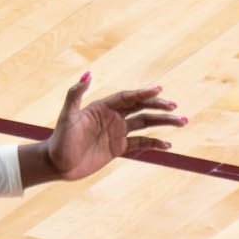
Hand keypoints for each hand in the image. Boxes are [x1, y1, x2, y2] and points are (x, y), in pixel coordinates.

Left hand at [39, 76, 184, 180]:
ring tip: (182, 122)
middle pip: (141, 108)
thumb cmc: (59, 140)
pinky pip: (140, 144)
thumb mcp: (67, 117)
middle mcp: (113, 117)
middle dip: (159, 107)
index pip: (128, 97)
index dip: (143, 94)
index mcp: (103, 107)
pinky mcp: (118, 148)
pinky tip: (167, 144)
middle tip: (175, 107)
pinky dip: (154, 143)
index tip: (159, 91)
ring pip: (145, 124)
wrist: (56, 164)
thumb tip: (88, 74)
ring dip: (163, 123)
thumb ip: (75, 94)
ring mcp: (117, 132)